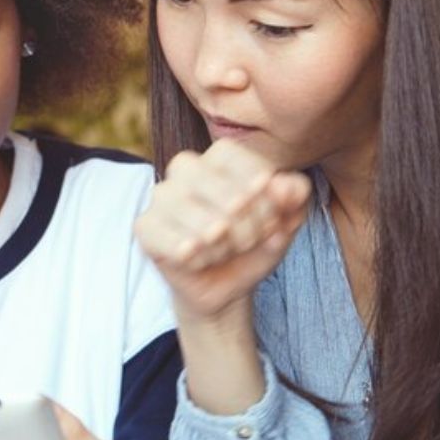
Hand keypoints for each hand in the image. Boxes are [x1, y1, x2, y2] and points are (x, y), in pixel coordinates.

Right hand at [134, 139, 310, 324]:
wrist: (230, 288)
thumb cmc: (255, 244)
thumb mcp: (286, 221)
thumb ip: (294, 196)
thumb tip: (284, 186)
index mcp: (217, 160)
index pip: (228, 152)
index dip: (251, 178)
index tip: (271, 205)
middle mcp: (185, 171)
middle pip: (205, 177)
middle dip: (239, 215)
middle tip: (253, 238)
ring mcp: (161, 197)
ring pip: (182, 205)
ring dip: (215, 237)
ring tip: (227, 251)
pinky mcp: (145, 227)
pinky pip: (161, 233)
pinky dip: (188, 250)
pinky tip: (201, 258)